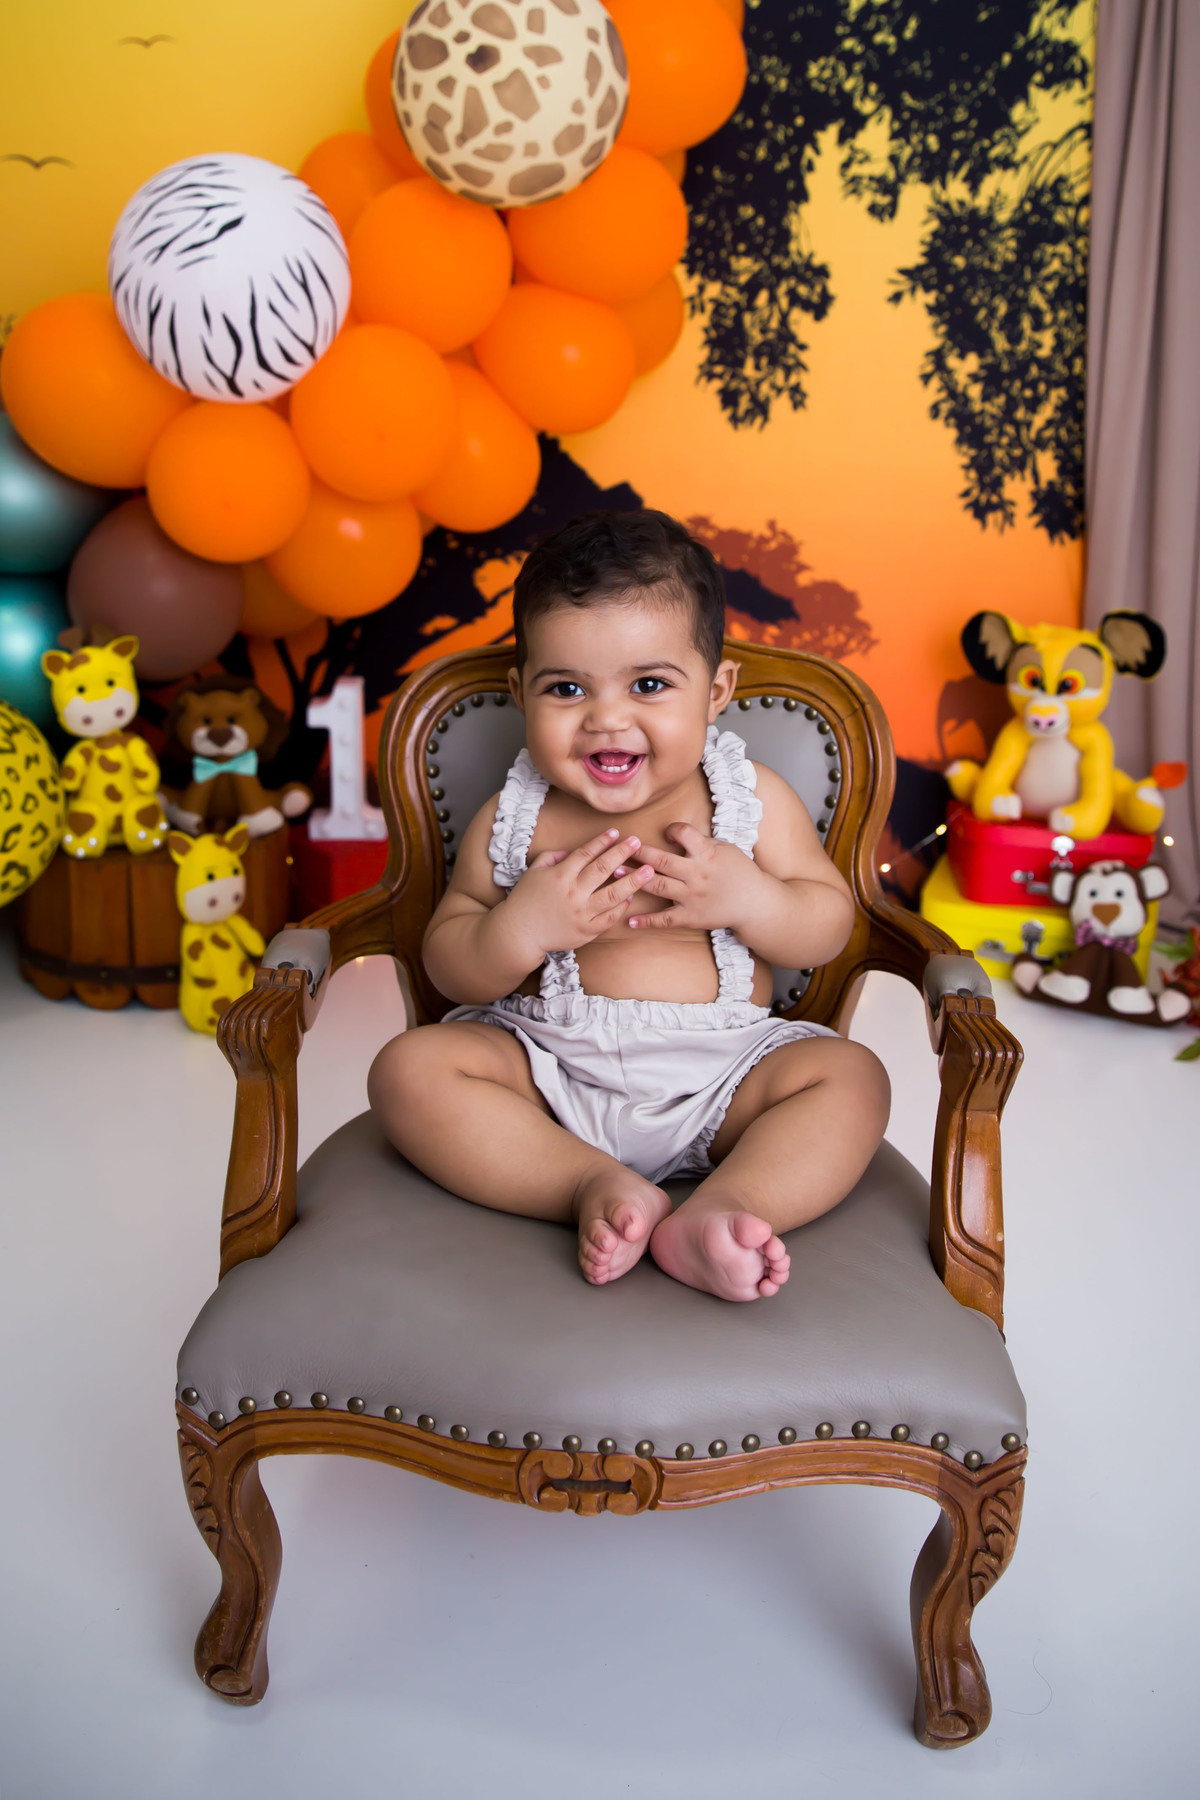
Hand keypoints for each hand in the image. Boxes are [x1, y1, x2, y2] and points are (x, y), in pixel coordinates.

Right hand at [504, 826, 654, 958]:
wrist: (519, 933)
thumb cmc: (526, 899)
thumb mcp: (534, 871)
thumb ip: (552, 856)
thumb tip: (572, 851)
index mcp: (560, 875)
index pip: (585, 853)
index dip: (602, 841)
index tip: (616, 832)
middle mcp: (573, 892)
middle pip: (603, 869)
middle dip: (622, 853)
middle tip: (637, 842)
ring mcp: (581, 913)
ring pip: (613, 894)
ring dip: (633, 881)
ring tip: (650, 870)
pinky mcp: (586, 930)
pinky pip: (609, 917)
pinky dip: (621, 907)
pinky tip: (631, 896)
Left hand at [629, 822, 763, 933]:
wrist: (754, 903)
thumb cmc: (740, 872)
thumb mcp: (726, 849)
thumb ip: (702, 842)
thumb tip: (679, 834)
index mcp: (707, 854)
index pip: (683, 834)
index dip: (672, 830)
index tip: (665, 832)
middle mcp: (697, 874)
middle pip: (661, 860)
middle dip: (638, 852)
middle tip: (620, 847)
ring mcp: (692, 896)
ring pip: (658, 885)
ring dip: (634, 879)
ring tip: (614, 873)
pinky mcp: (691, 916)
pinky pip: (665, 919)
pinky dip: (647, 921)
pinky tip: (630, 921)